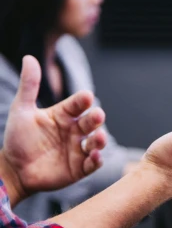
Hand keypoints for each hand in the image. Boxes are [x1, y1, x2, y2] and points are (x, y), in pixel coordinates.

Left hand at [1, 56, 106, 204]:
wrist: (14, 169)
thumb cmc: (18, 139)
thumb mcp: (21, 110)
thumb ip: (29, 86)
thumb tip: (29, 58)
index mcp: (64, 116)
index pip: (77, 105)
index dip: (83, 101)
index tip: (87, 96)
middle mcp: (74, 131)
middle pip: (90, 122)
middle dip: (96, 119)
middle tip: (98, 115)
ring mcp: (78, 149)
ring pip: (95, 142)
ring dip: (100, 140)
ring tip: (99, 138)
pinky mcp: (80, 168)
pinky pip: (92, 164)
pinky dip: (97, 160)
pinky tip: (95, 156)